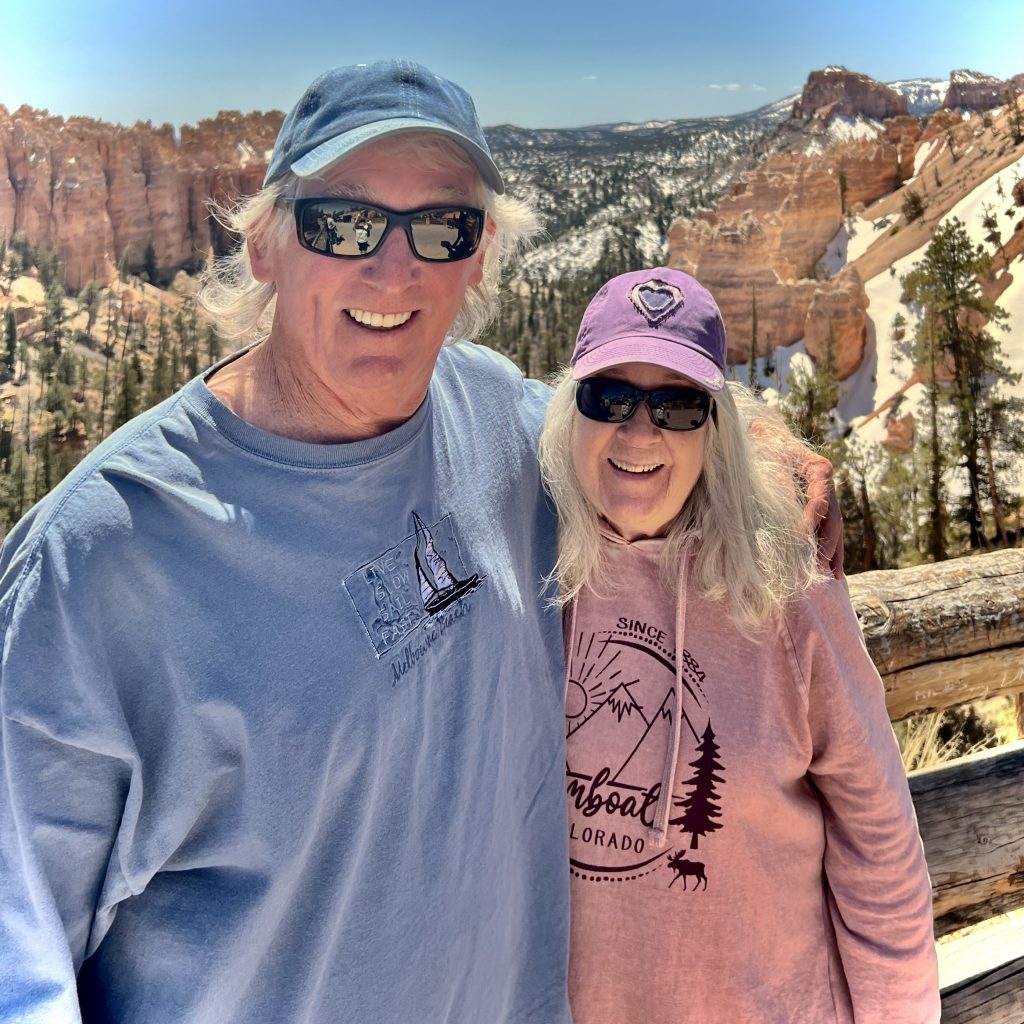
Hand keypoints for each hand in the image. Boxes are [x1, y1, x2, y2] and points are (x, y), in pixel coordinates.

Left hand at [747, 414, 844, 579]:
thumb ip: (780, 486)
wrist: (763, 435)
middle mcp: (827, 483)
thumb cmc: (765, 447)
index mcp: (819, 469)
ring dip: (833, 552)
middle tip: (819, 567)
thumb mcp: (771, 463)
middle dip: (828, 545)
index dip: (811, 522)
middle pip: (833, 518)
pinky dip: (829, 548)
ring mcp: (825, 494)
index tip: (801, 540)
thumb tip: (787, 519)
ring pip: (834, 527)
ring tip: (832, 576)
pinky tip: (831, 569)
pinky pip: (827, 529)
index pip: (819, 501)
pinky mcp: (817, 504)